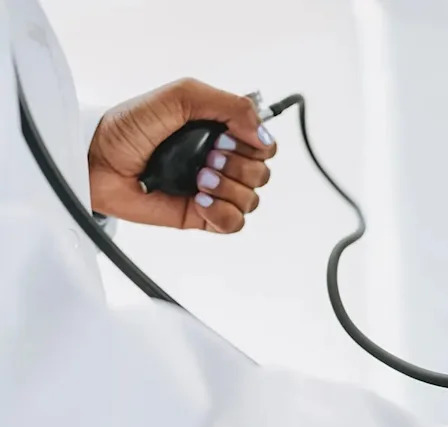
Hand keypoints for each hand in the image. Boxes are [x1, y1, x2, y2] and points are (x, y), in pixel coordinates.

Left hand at [88, 78, 277, 232]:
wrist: (96, 160)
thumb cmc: (129, 126)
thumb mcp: (182, 96)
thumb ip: (231, 105)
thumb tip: (263, 137)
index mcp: (222, 131)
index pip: (264, 144)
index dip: (255, 144)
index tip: (227, 138)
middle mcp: (220, 160)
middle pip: (262, 173)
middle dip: (239, 166)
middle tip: (209, 157)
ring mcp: (212, 190)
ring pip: (251, 199)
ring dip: (229, 189)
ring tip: (199, 180)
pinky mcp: (200, 216)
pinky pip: (234, 224)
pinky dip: (223, 213)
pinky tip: (200, 200)